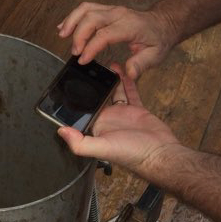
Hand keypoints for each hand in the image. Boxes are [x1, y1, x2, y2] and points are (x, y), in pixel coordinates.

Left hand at [57, 71, 181, 175]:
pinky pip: (130, 92)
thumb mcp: (102, 148)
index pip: (84, 110)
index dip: (77, 99)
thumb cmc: (131, 154)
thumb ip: (80, 142)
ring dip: (109, 81)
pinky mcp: (137, 109)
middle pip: (98, 98)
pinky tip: (122, 70)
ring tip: (104, 67)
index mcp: (97, 128)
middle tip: (88, 68)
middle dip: (93, 86)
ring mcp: (123, 114)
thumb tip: (61, 131)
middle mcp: (108, 119)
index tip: (71, 83)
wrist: (160, 154)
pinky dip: (127, 81)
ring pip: (114, 93)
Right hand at [58, 2, 178, 78]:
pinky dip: (73, 16)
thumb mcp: (156, 55)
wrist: (163, 23)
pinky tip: (64, 26)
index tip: (83, 60)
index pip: (105, 34)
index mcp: (130, 26)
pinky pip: (86, 8)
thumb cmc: (158, 39)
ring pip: (86, 9)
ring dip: (72, 21)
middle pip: (91, 18)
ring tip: (61, 35)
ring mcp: (111, 9)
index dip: (91, 46)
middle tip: (74, 52)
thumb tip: (128, 73)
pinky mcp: (106, 9)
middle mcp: (119, 14)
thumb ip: (141, 64)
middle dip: (79, 34)